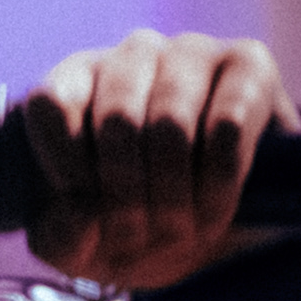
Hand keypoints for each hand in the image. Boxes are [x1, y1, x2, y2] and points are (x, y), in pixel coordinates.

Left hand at [16, 31, 300, 290]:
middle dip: (128, 197)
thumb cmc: (135, 229)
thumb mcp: (83, 248)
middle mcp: (132, 55)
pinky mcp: (249, 65)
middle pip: (117, 120)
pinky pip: (228, 124)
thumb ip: (61, 237)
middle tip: (139, 238)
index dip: (67, 171)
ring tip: (180, 230)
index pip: (51, 105)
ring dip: (174, 196)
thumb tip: (80, 213)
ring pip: (171, 122)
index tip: (85, 215)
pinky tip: (215, 208)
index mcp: (76, 82)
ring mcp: (191, 52)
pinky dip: (219, 182)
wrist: (217, 237)